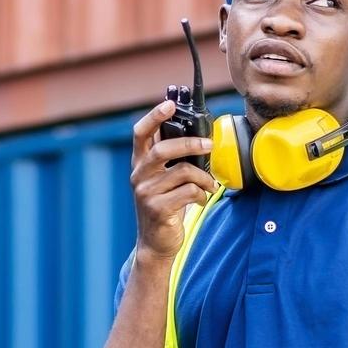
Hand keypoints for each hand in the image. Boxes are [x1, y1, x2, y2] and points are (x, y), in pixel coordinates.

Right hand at [131, 100, 216, 265]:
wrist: (156, 242)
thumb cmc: (165, 205)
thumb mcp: (164, 179)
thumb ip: (173, 160)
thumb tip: (199, 137)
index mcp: (140, 163)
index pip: (141, 133)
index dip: (154, 116)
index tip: (170, 104)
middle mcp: (138, 175)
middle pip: (162, 149)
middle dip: (189, 144)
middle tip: (209, 145)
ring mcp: (145, 193)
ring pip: (182, 172)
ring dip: (203, 177)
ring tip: (209, 185)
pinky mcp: (157, 208)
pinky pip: (188, 192)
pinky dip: (201, 194)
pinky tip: (200, 200)